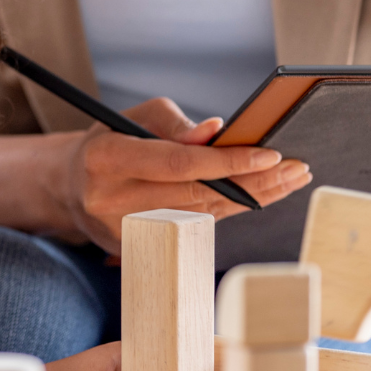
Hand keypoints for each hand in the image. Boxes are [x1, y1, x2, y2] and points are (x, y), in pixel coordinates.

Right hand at [53, 97, 310, 251]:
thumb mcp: (132, 118)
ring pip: (203, 216)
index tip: (269, 154)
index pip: (177, 163)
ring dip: (253, 198)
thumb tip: (216, 132)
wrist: (74, 189)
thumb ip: (173, 123)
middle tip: (296, 168)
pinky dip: (231, 211)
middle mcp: (111, 200)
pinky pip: (196, 229)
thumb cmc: (110, 143)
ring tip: (290, 180)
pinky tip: (262, 196)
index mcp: (106, 159)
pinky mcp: (138, 252)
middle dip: (254, 181)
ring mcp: (123, 233)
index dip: (227, 161)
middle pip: (197, 194)